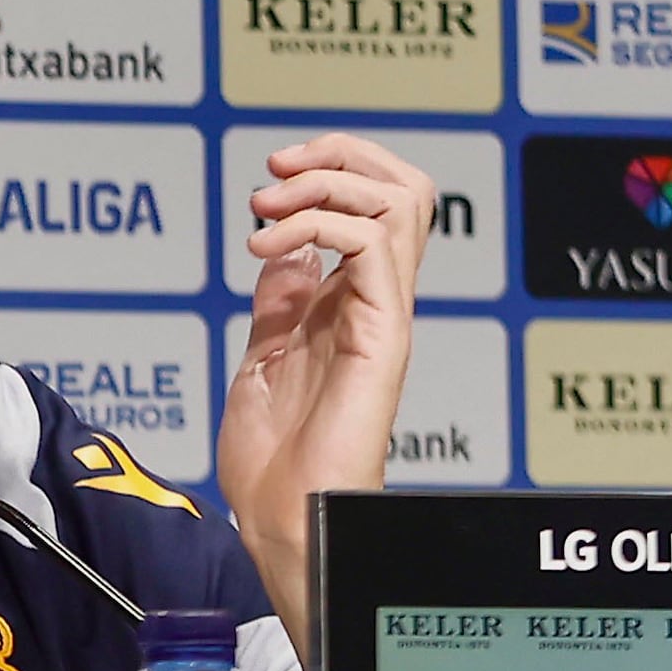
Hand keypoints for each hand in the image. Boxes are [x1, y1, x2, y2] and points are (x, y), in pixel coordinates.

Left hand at [220, 132, 433, 645]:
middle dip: (340, 155)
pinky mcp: (383, 336)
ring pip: (400, 202)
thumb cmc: (272, 459)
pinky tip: (267, 250)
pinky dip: (316, 224)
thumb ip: (281, 304)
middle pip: (406, 188)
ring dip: (324, 184)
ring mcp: (385, 316)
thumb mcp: (265, 356)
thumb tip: (285, 253)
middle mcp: (377, 302)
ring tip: (265, 211)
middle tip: (275, 174)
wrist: (278, 515)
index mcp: (351, 305)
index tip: (271, 177)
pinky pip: (374, 246)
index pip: (377, 204)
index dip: (332, 168)